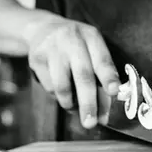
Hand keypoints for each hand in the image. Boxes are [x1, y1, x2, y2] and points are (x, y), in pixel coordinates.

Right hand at [25, 14, 119, 128]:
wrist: (44, 29)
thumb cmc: (76, 44)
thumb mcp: (92, 48)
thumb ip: (101, 71)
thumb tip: (108, 104)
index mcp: (91, 37)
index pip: (102, 59)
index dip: (108, 77)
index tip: (114, 92)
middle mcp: (72, 40)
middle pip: (82, 75)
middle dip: (88, 102)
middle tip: (91, 122)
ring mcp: (52, 49)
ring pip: (62, 85)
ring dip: (70, 103)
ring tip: (73, 107)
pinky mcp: (36, 58)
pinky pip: (49, 87)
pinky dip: (57, 96)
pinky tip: (61, 91)